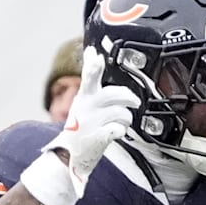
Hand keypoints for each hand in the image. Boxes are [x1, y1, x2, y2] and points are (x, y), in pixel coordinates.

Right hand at [46, 46, 140, 197]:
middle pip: (113, 95)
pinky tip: (116, 132)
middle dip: (129, 97)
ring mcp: (91, 123)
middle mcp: (86, 108)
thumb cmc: (82, 123)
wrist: (71, 153)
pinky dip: (121, 130)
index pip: (88, 78)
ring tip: (121, 122)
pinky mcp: (97, 138)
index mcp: (85, 96)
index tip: (96, 56)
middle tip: (134, 102)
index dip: (93, 67)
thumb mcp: (83, 97)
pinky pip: (117, 129)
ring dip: (126, 118)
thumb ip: (90, 76)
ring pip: (121, 113)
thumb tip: (92, 51)